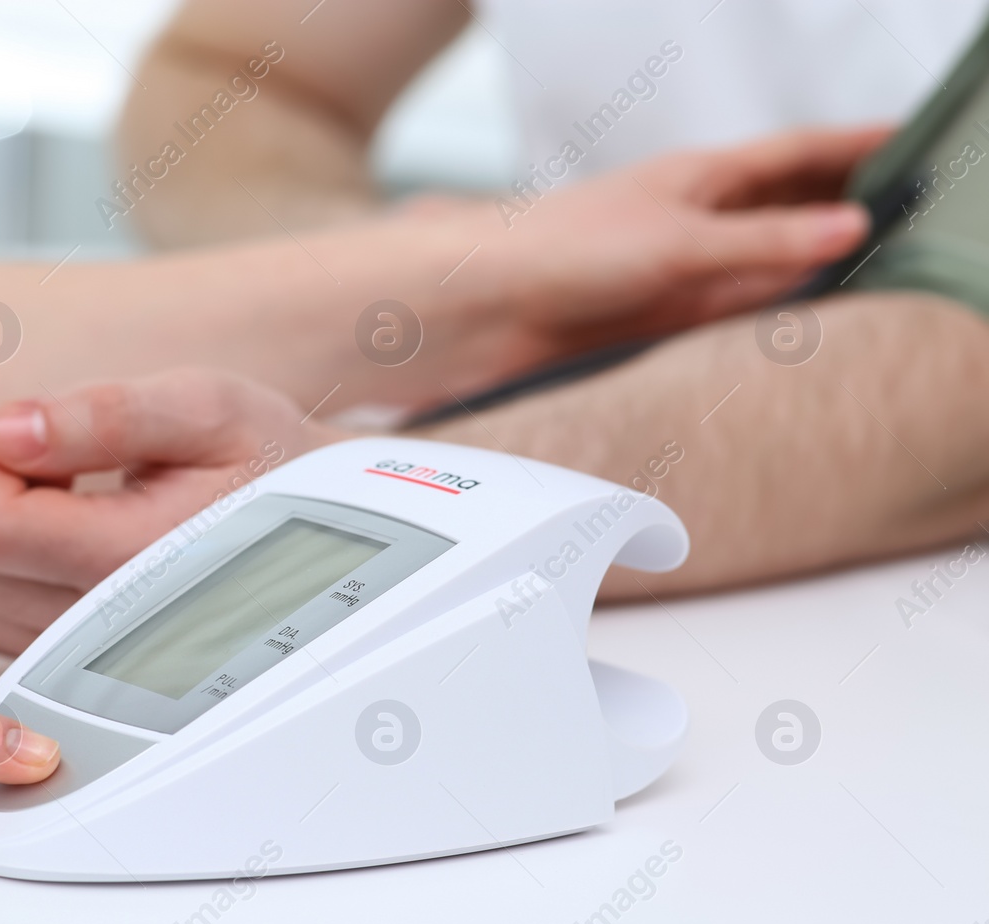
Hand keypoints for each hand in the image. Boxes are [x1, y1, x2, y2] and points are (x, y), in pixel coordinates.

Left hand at [0, 369, 346, 653]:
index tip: (48, 436)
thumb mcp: (204, 408)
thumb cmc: (263, 464)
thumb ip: (103, 414)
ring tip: (61, 492)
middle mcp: (103, 629)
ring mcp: (77, 654)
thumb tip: (5, 431)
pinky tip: (53, 528)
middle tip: (55, 460)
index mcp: (136, 565)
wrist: (313, 526)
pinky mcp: (59, 657)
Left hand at [425, 125, 886, 367]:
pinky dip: (768, 310)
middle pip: (784, 205)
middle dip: (839, 203)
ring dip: (808, 262)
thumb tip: (848, 227)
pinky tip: (797, 317)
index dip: (852, 146)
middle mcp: (691, 219)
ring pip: (763, 259)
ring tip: (871, 262)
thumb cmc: (559, 251)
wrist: (485, 307)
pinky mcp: (657, 317)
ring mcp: (677, 267)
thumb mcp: (680, 243)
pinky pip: (731, 309)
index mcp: (699, 178)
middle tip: (902, 207)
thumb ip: (763, 243)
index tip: (903, 142)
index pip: (795, 154)